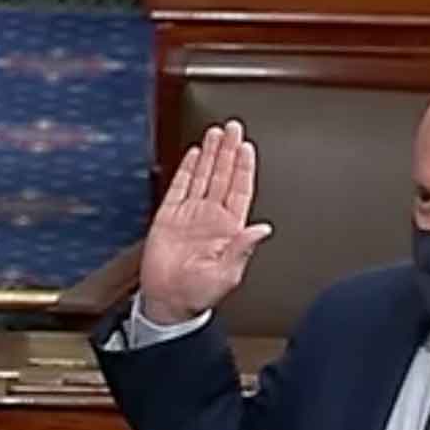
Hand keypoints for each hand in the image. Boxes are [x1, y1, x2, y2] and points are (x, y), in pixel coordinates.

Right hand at [138, 120, 272, 323]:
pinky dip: (187, 170)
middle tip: (233, 128)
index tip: (246, 147)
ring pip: (203, 177)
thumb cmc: (198, 294)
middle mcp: (211, 217)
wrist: (167, 302)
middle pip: (222, 176)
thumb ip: (243, 249)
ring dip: (210, 155)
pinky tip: (194, 155)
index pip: (239, 189)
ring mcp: (190, 215)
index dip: (243, 167)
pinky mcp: (169, 217)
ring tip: (216, 133)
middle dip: (228, 151)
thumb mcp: (227, 274)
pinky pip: (180, 188)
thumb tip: (262, 229)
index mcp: (228, 228)